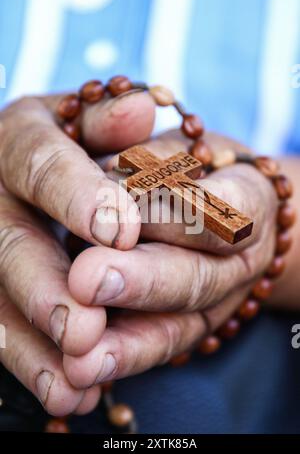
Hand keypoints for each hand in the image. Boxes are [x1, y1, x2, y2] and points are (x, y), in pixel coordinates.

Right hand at [0, 89, 154, 414]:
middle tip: (84, 325)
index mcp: (16, 139)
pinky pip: (0, 329)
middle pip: (7, 241)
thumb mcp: (91, 123)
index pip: (38, 161)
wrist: (54, 176)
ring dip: (33, 347)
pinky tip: (67, 395)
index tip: (122, 229)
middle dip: (45, 287)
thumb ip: (112, 122)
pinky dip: (32, 365)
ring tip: (75, 383)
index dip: (76, 195)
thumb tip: (140, 105)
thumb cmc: (78, 144)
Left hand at [63, 131, 277, 387]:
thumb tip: (126, 128)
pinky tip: (86, 371)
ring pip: (180, 321)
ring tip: (81, 353)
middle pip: (196, 273)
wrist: (222, 206)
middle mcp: (240, 257)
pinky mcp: (194, 324)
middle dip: (142, 278)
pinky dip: (125, 359)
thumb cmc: (187, 163)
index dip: (170, 208)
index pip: (218, 205)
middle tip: (88, 279)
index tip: (120, 209)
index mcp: (247, 196)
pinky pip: (163, 346)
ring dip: (129, 339)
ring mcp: (219, 296)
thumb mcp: (169, 138)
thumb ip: (143, 136)